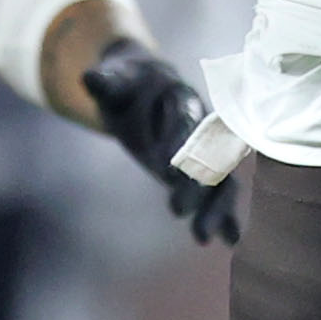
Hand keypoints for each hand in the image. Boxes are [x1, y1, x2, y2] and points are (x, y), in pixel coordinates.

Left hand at [79, 38, 241, 244]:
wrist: (142, 87)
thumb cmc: (126, 84)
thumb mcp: (113, 81)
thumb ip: (107, 83)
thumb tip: (90, 78)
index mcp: (182, 98)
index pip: (184, 120)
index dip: (179, 143)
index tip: (166, 169)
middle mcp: (202, 126)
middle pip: (209, 155)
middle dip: (195, 184)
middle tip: (176, 210)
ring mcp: (205, 151)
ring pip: (221, 179)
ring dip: (215, 208)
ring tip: (201, 238)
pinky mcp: (200, 172)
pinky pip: (219, 194)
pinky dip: (226, 216)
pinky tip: (230, 241)